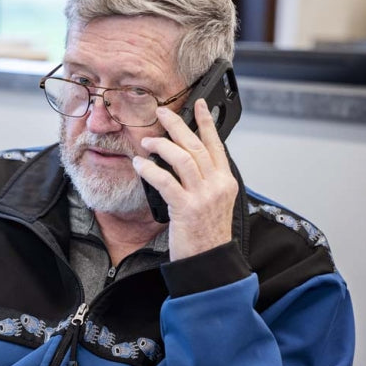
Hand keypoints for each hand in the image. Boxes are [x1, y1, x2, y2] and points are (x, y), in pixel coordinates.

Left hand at [133, 99, 237, 260]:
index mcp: (226, 181)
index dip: (207, 121)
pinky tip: (140, 164)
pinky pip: (165, 181)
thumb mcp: (213, 203)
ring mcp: (203, 196)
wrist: (208, 262)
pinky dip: (150, 169)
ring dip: (162, 145)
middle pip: (197, 145)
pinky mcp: (187, 208)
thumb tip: (184, 159)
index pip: (217, 144)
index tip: (199, 104)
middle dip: (177, 125)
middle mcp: (218, 185)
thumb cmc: (207, 234)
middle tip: (161, 112)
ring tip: (147, 142)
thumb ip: (205, 181)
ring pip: (183, 158)